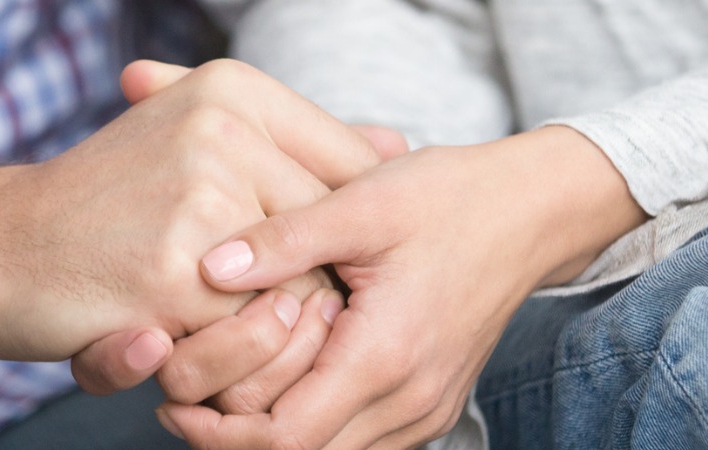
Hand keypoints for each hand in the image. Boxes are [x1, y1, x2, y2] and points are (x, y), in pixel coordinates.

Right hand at [62, 62, 404, 393]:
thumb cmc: (106, 204)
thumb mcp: (195, 141)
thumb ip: (292, 146)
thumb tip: (396, 147)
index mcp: (234, 90)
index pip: (350, 170)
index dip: (341, 234)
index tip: (310, 265)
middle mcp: (222, 132)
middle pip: (331, 237)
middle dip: (306, 288)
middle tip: (255, 311)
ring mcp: (198, 203)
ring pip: (299, 291)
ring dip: (264, 328)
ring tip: (212, 324)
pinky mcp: (173, 277)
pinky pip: (247, 337)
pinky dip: (220, 356)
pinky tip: (174, 337)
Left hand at [159, 127, 648, 448]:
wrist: (532, 210)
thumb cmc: (448, 197)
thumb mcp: (361, 201)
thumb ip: (283, 240)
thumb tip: (208, 267)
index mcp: (386, 354)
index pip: (287, 440)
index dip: (221, 435)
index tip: (175, 399)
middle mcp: (410, 398)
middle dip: (235, 442)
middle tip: (183, 400)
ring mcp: (425, 409)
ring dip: (274, 440)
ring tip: (221, 395)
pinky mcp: (431, 406)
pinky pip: (361, 445)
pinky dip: (315, 431)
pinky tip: (280, 388)